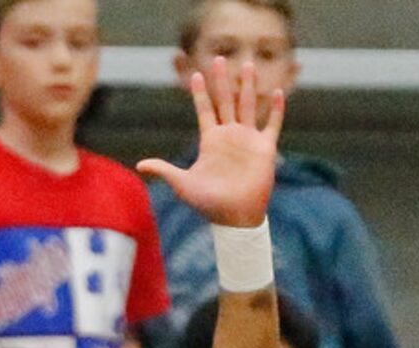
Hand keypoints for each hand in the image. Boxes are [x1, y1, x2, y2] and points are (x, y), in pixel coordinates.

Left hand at [137, 58, 282, 227]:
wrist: (235, 218)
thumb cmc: (209, 204)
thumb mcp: (183, 184)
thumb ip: (164, 170)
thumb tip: (139, 166)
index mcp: (211, 141)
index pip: (204, 111)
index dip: (200, 94)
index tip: (195, 75)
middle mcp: (229, 136)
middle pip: (225, 101)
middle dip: (222, 81)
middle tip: (219, 58)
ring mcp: (247, 140)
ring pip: (248, 105)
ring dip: (248, 86)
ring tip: (247, 65)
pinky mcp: (265, 148)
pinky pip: (272, 124)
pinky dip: (276, 110)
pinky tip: (278, 93)